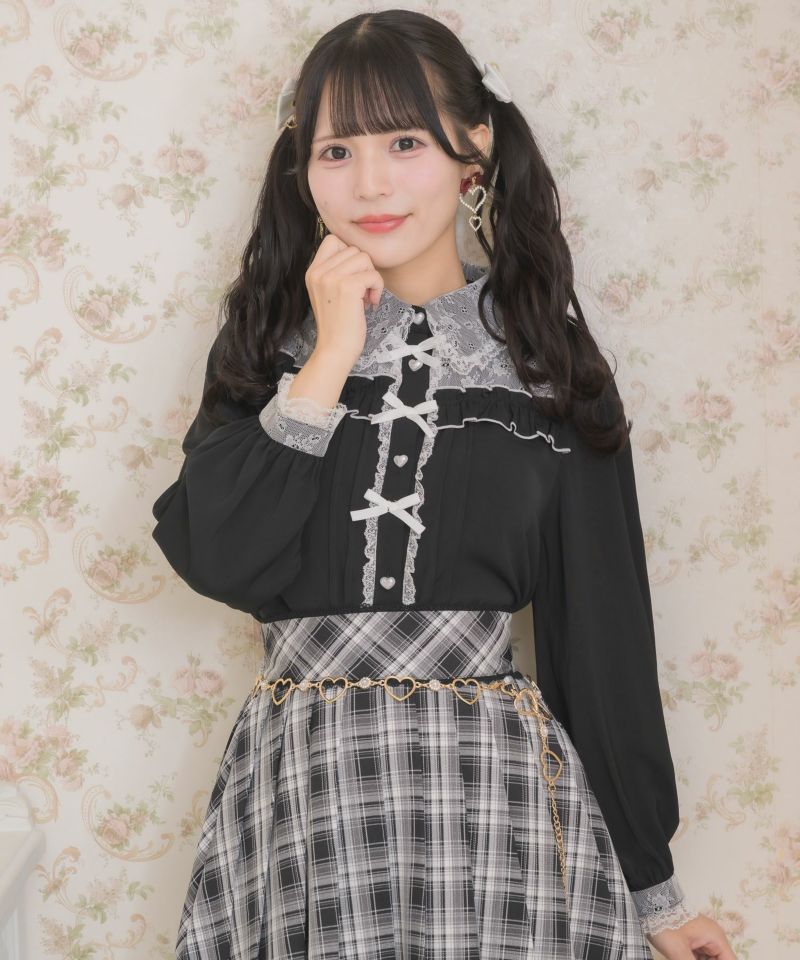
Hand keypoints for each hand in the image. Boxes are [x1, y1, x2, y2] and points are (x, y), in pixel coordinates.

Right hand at [304, 232, 383, 365]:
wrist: (335, 349)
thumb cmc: (338, 325)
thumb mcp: (328, 292)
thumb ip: (336, 271)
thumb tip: (359, 255)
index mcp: (312, 271)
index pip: (333, 240)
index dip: (349, 254)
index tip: (353, 275)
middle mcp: (318, 272)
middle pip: (353, 249)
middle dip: (364, 269)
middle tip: (362, 291)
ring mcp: (331, 278)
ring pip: (364, 258)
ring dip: (371, 277)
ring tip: (366, 297)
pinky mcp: (347, 287)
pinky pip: (373, 274)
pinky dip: (378, 288)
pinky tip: (370, 303)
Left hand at [646, 913, 736, 958]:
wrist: (651, 904)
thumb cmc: (666, 924)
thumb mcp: (679, 951)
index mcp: (716, 938)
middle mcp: (713, 938)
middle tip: (686, 958)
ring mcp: (703, 938)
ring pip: (708, 959)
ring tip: (682, 956)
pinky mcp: (693, 939)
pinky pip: (699, 956)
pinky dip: (692, 958)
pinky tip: (681, 957)